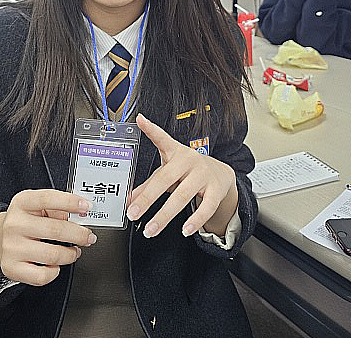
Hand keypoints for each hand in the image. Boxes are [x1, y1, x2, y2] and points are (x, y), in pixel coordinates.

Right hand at [0, 189, 96, 285]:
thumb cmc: (25, 220)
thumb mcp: (37, 205)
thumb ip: (57, 207)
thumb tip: (81, 214)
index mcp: (22, 202)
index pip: (48, 199)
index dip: (70, 202)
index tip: (87, 207)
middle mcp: (14, 224)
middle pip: (55, 230)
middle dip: (79, 234)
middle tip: (88, 236)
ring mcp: (11, 247)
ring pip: (52, 255)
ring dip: (70, 254)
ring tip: (74, 251)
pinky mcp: (11, 268)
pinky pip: (42, 276)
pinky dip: (55, 271)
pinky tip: (56, 264)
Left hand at [127, 114, 237, 238]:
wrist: (222, 174)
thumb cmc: (188, 171)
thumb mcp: (169, 172)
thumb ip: (148, 185)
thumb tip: (129, 200)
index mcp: (175, 151)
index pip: (162, 138)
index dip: (150, 129)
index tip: (140, 120)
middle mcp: (189, 159)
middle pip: (165, 178)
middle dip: (148, 198)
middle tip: (133, 214)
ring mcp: (203, 174)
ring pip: (183, 196)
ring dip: (164, 215)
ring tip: (151, 229)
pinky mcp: (216, 189)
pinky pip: (206, 207)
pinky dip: (195, 220)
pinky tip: (185, 230)